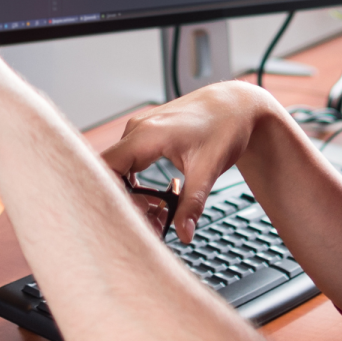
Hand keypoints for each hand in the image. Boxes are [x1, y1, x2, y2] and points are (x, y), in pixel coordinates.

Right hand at [100, 81, 280, 242]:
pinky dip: (138, 183)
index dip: (112, 197)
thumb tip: (184, 234)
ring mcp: (139, 130)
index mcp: (146, 135)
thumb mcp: (208, 169)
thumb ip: (192, 204)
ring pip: (120, 169)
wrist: (235, 106)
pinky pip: (129, 162)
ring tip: (157, 214)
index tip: (132, 218)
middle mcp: (137, 130)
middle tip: (151, 223)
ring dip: (133, 195)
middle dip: (127, 202)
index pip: (106, 168)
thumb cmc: (223, 127)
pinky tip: (157, 197)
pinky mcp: (145, 135)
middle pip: (111, 173)